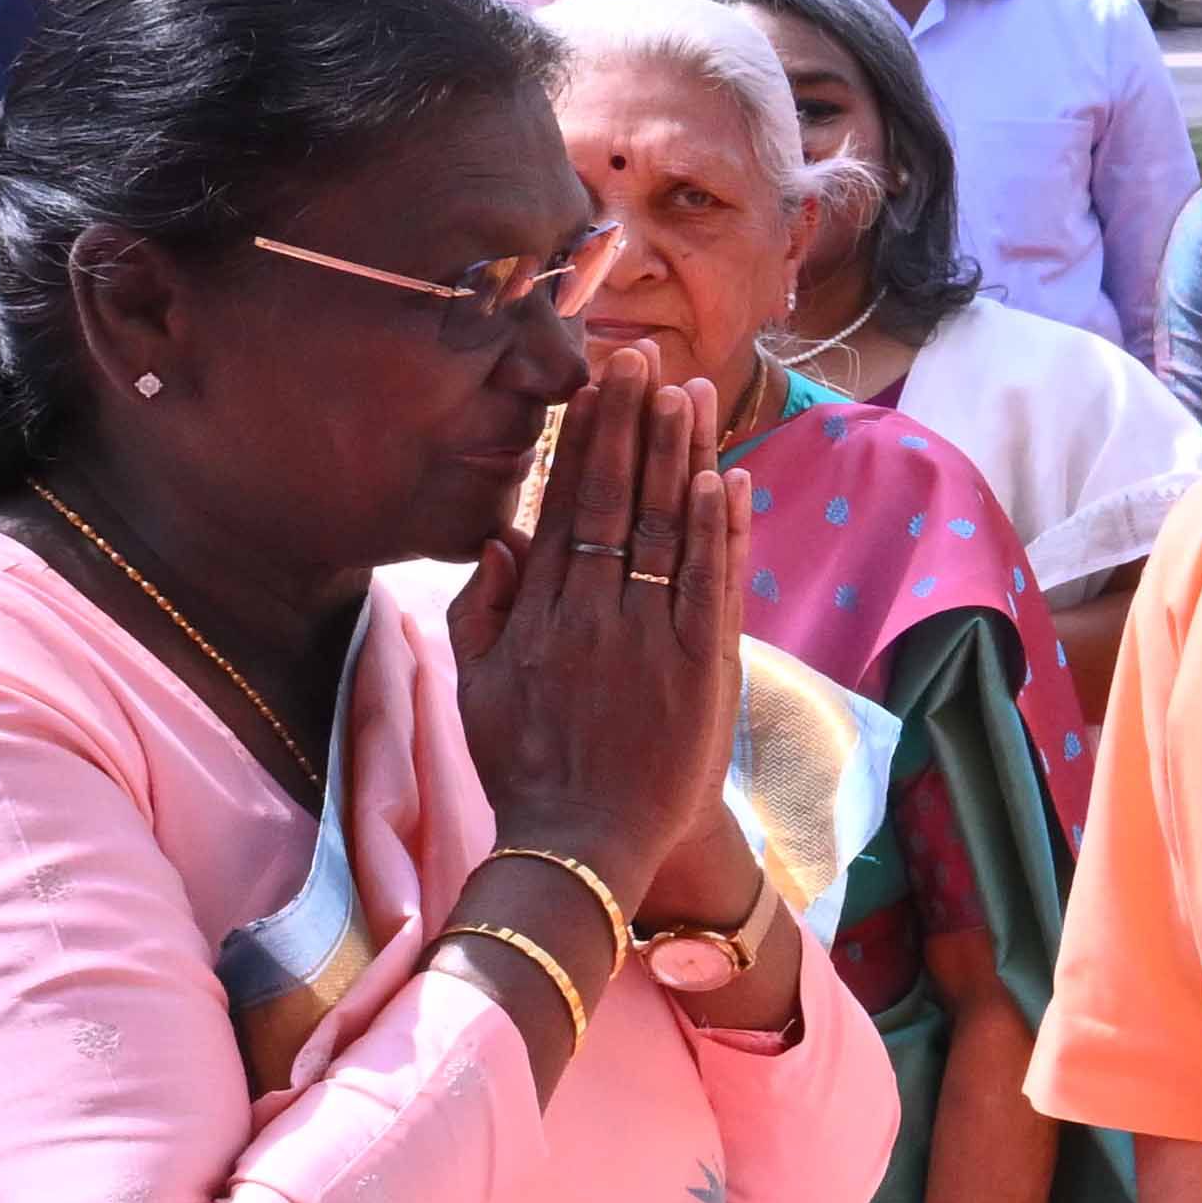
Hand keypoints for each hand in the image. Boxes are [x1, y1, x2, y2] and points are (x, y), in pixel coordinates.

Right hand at [453, 341, 745, 892]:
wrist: (585, 845)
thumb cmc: (526, 767)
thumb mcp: (473, 688)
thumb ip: (479, 610)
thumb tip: (501, 535)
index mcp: (538, 613)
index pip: (563, 504)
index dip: (582, 439)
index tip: (594, 383)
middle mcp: (592, 614)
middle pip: (613, 500)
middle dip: (629, 424)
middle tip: (640, 357)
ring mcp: (649, 638)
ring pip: (665, 530)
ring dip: (679, 457)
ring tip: (689, 393)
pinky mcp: (700, 667)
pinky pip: (711, 584)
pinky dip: (721, 530)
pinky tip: (728, 477)